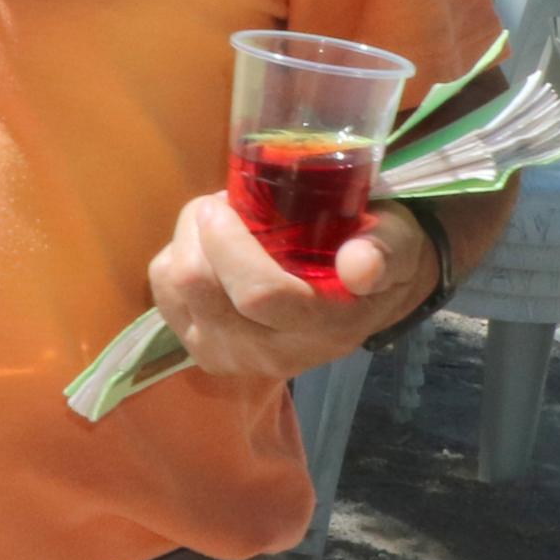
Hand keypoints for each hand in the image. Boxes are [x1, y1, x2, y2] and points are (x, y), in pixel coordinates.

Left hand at [145, 191, 432, 382]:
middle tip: (224, 204)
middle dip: (201, 230)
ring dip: (187, 242)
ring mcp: (232, 357)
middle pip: (201, 289)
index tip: (226, 202)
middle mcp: (273, 353)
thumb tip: (360, 267)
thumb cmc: (377, 255)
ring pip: (174, 288)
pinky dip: (175, 260)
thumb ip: (384, 252)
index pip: (259, 295)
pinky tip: (209, 253)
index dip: (230, 244)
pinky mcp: (202, 350)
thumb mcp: (397, 245)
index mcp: (324, 327)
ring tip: (222, 227)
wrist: (362, 297)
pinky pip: (162, 295)